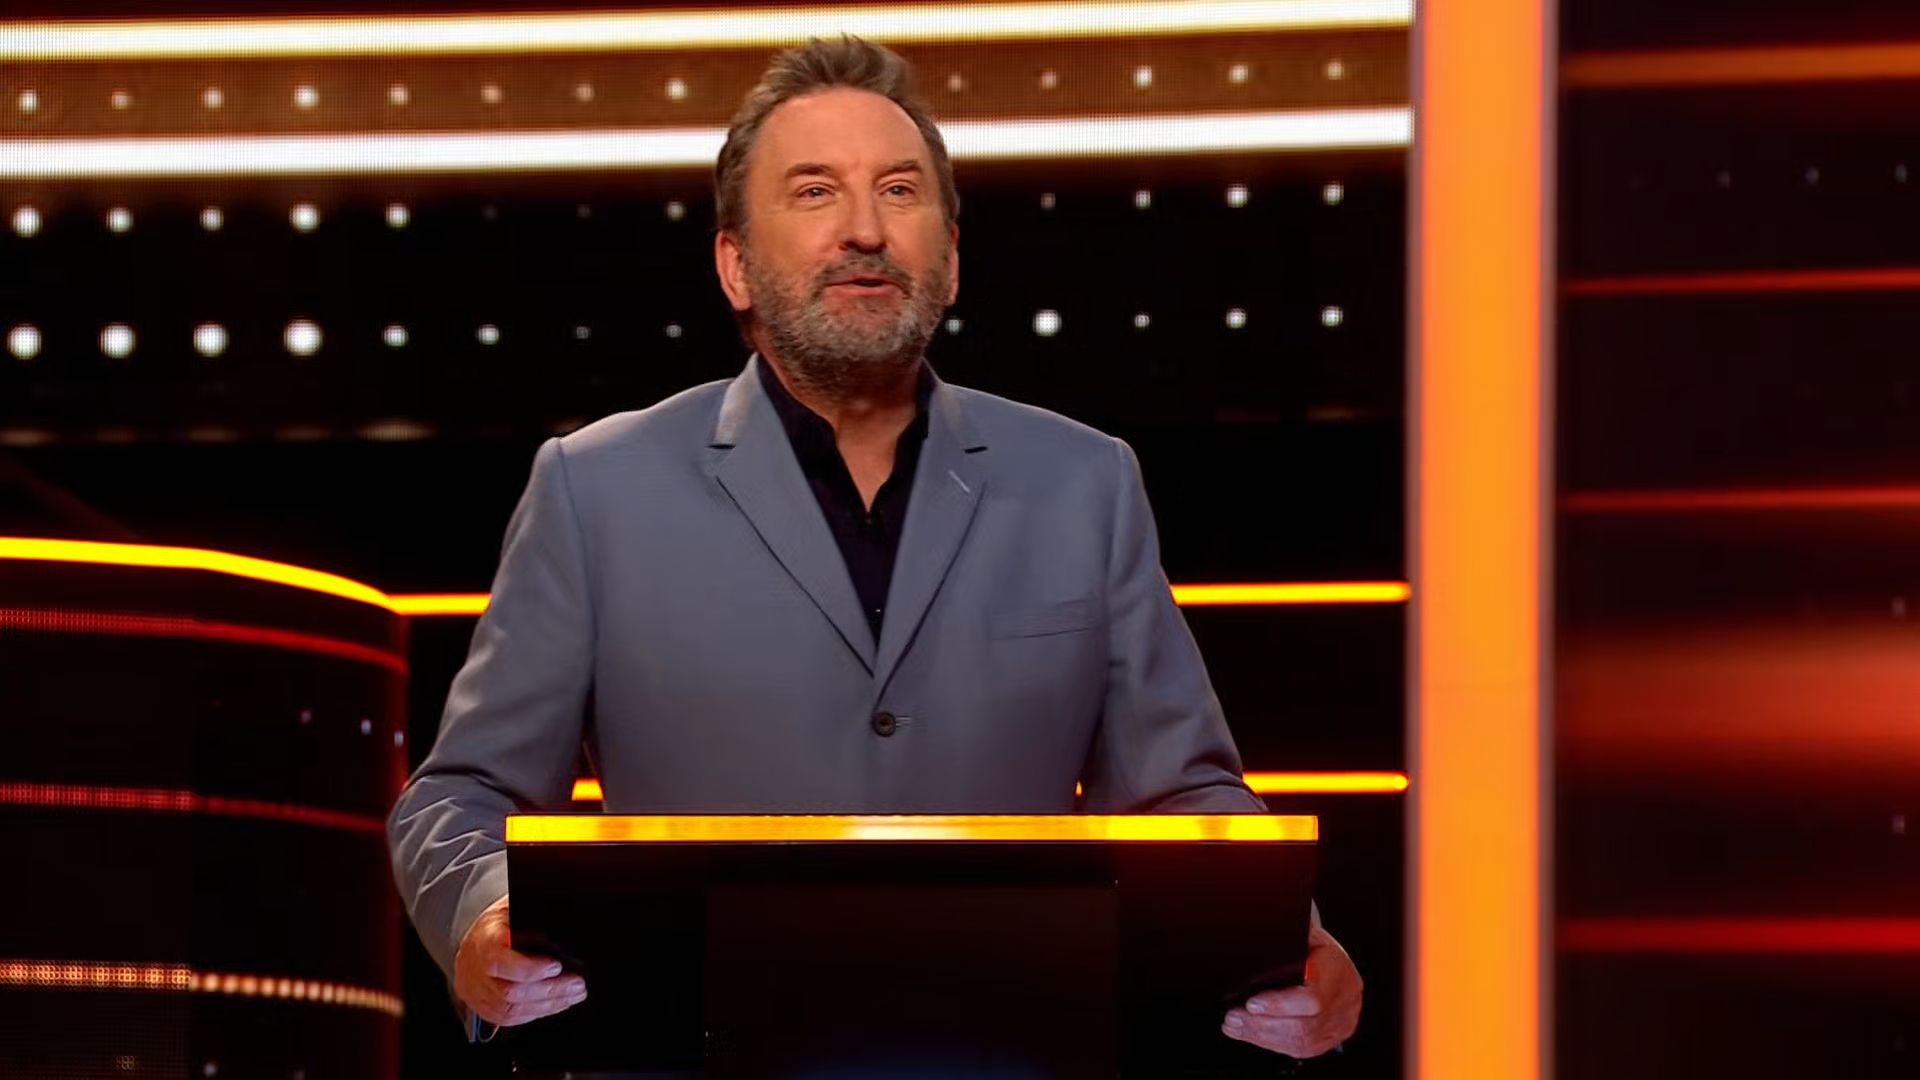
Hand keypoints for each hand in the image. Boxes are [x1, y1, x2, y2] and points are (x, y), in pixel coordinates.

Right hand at [454, 894, 587, 1026]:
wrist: (473, 946)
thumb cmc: (496, 926)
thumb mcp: (511, 907)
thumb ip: (533, 913)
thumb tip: (561, 914)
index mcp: (483, 940)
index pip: (498, 960)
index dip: (528, 968)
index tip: (556, 965)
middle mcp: (476, 970)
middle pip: (510, 991)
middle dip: (549, 990)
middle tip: (576, 984)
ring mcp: (480, 993)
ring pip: (512, 1009)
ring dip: (549, 1004)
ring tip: (574, 993)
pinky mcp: (487, 1009)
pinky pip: (512, 1018)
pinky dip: (538, 1012)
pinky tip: (557, 1003)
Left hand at [1222, 925, 1362, 1058]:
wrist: (1336, 960)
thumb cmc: (1315, 946)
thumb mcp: (1302, 935)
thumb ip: (1283, 943)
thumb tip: (1253, 947)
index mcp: (1337, 968)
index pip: (1312, 998)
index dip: (1279, 1005)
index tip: (1251, 1003)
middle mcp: (1345, 998)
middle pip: (1304, 1025)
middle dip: (1262, 1024)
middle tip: (1234, 1018)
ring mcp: (1341, 1021)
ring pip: (1302, 1041)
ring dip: (1263, 1037)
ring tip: (1237, 1027)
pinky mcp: (1333, 1037)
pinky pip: (1304, 1049)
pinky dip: (1274, 1044)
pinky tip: (1254, 1035)